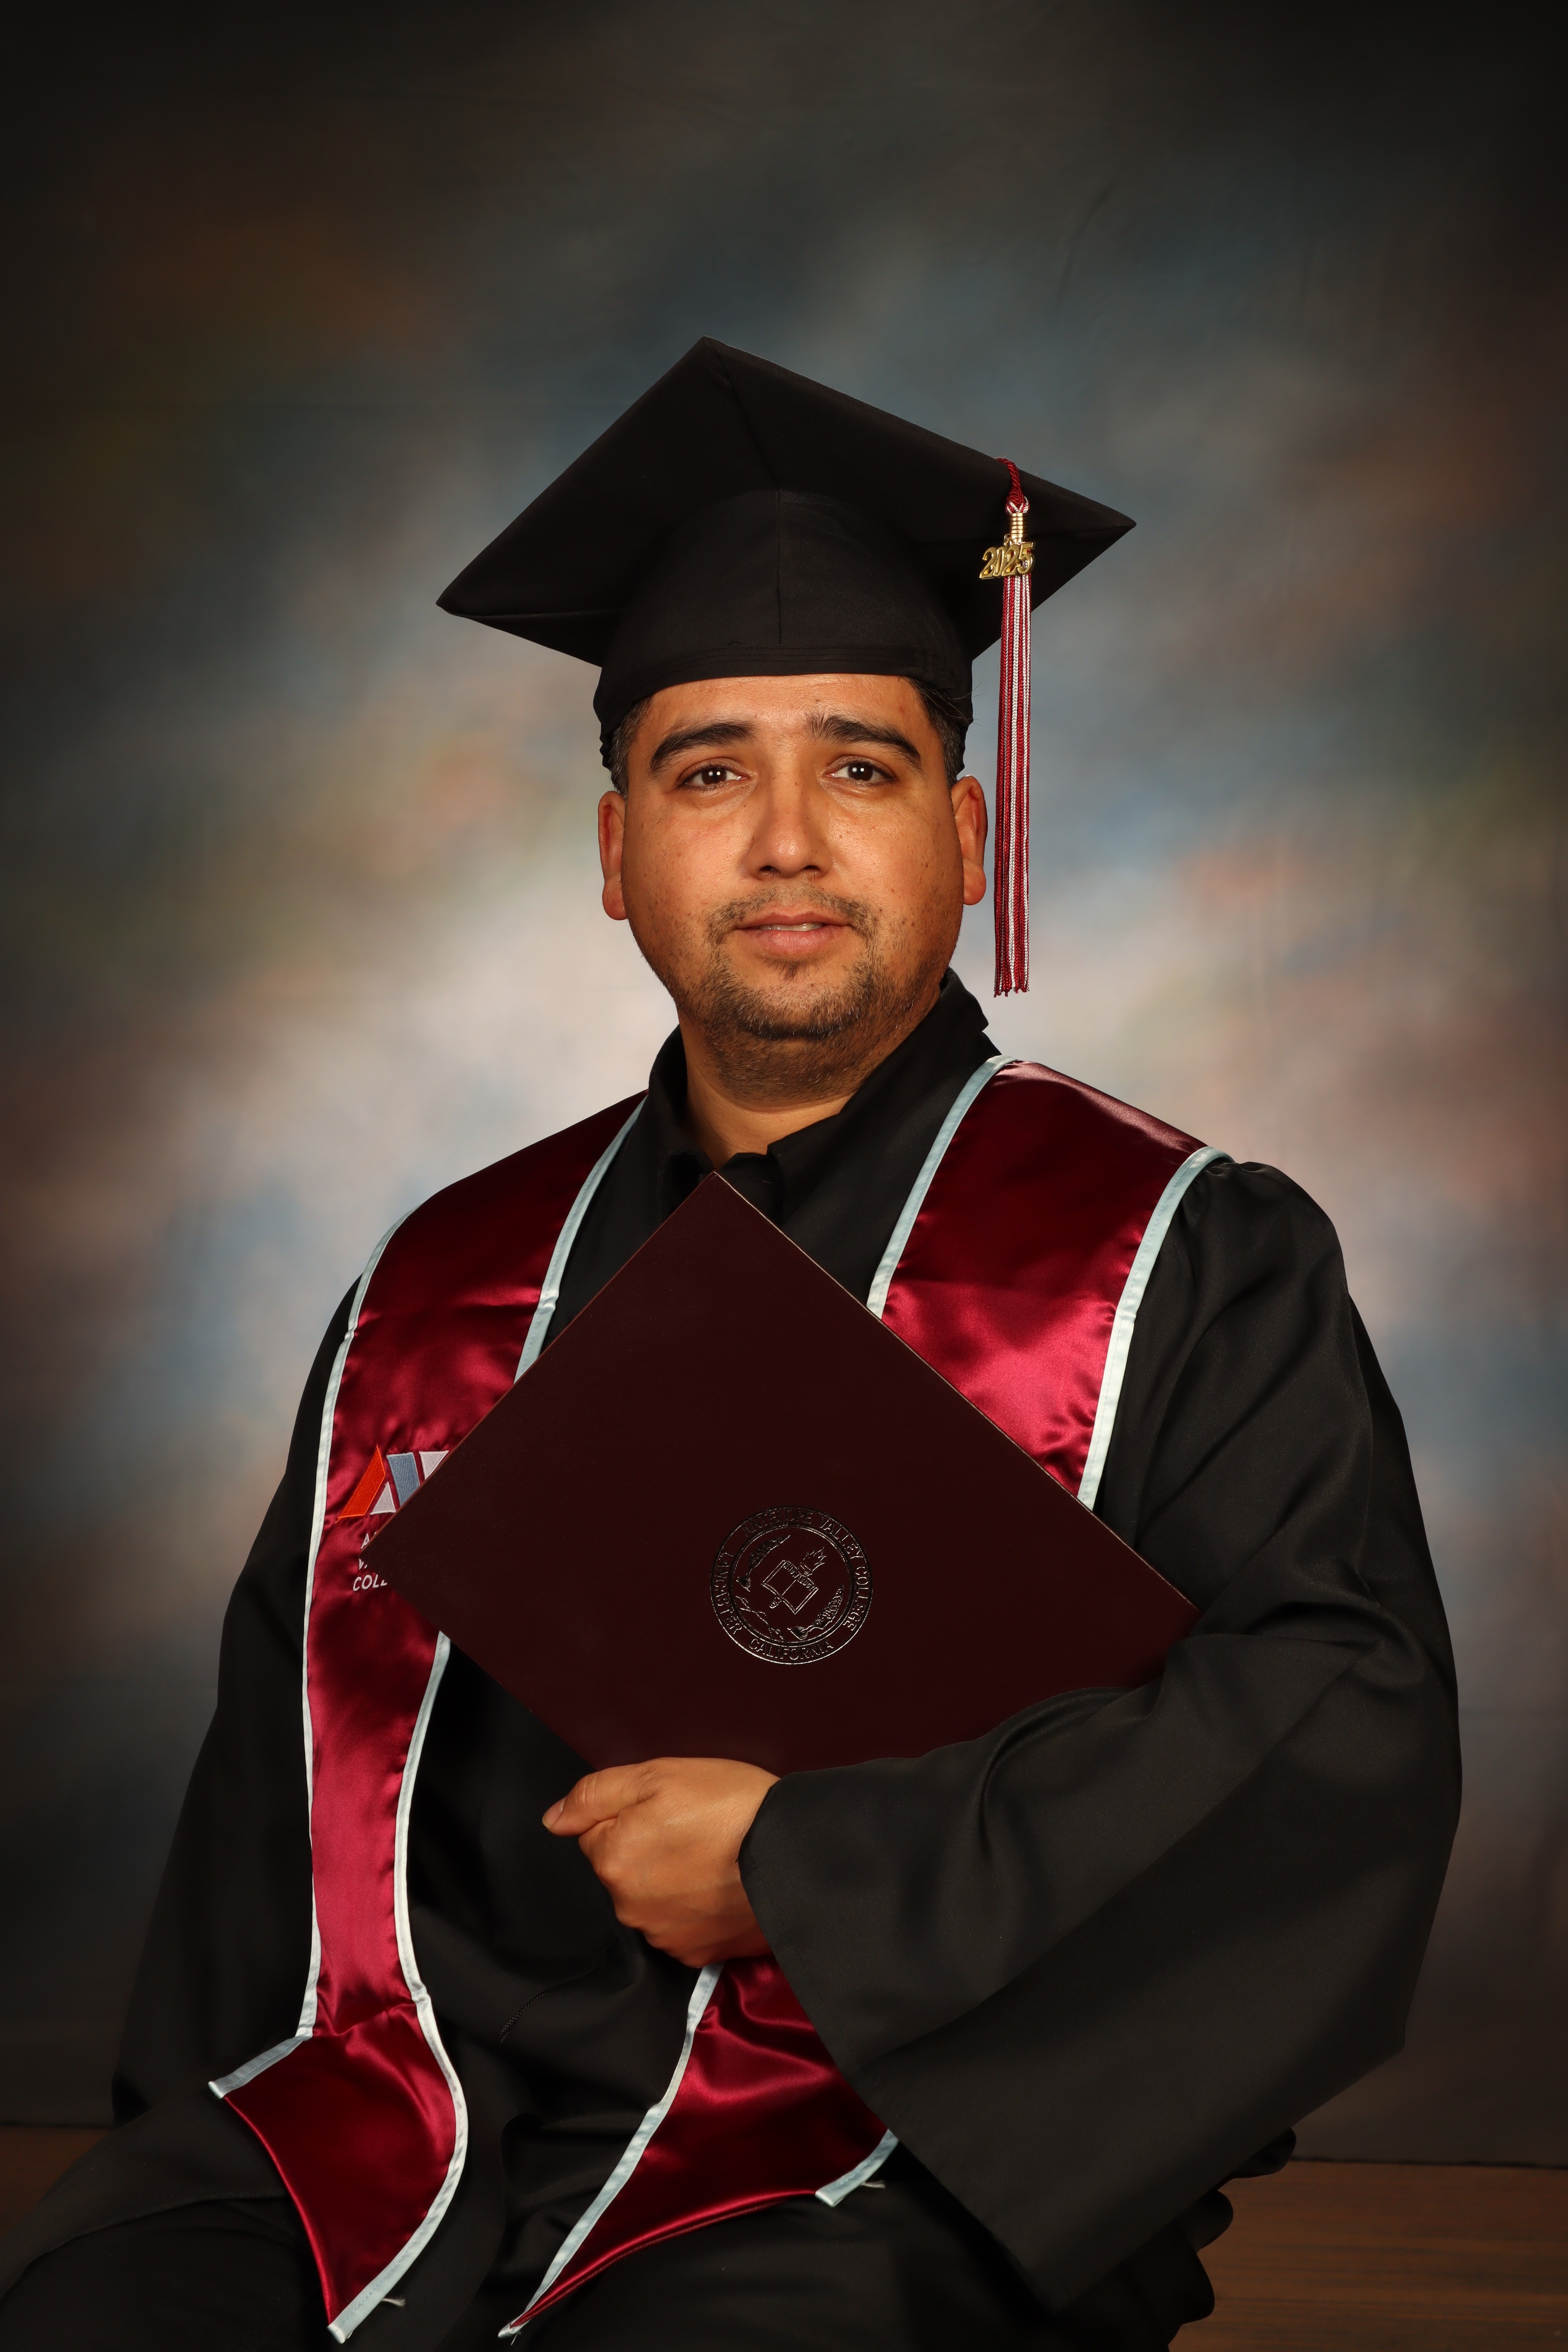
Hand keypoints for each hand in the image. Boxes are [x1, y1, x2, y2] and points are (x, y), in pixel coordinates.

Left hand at [544, 1757, 777, 1967]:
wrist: (795, 1853)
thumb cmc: (732, 1806)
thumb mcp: (658, 1774)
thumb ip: (596, 1794)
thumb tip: (554, 1818)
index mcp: (613, 1858)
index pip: (597, 1835)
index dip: (630, 1816)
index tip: (666, 1810)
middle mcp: (629, 1906)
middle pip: (622, 1870)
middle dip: (647, 1850)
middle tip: (692, 1829)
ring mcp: (663, 1935)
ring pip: (650, 1900)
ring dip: (670, 1882)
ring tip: (712, 1857)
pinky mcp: (696, 1954)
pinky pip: (680, 1927)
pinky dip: (695, 1909)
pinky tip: (720, 1886)